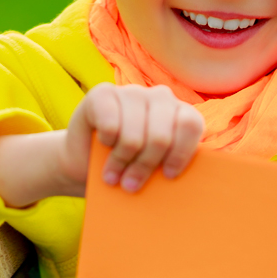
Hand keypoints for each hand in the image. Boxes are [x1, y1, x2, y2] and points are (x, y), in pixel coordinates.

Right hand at [61, 83, 204, 193]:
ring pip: (133, 136)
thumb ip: (171, 167)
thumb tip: (177, 183)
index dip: (180, 153)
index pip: (190, 125)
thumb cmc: (129, 167)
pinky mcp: (103, 93)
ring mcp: (132, 92)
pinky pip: (109, 124)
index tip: (168, 175)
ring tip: (113, 176)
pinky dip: (106, 141)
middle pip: (161, 137)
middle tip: (131, 185)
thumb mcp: (156, 169)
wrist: (87, 162)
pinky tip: (104, 143)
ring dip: (121, 161)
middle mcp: (160, 97)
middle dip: (145, 166)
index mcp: (180, 113)